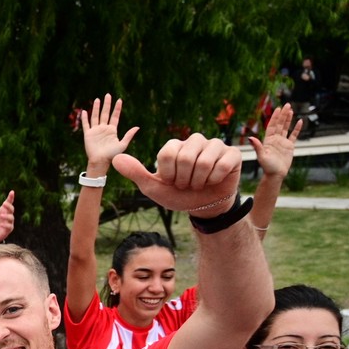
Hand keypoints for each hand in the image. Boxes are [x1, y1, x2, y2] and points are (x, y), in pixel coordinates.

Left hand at [0, 191, 15, 241]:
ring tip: (1, 216)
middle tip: (4, 204)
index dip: (10, 197)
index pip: (8, 203)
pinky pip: (10, 226)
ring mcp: (8, 223)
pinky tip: (1, 224)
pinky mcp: (8, 230)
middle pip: (11, 209)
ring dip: (7, 216)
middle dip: (9, 206)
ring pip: (11, 217)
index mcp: (2, 211)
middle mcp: (6, 216)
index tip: (12, 192)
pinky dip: (6, 225)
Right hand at [80, 94, 138, 170]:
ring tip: (97, 99)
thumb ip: (129, 135)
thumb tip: (137, 127)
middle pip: (105, 113)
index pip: (115, 116)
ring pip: (95, 116)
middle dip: (107, 104)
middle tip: (108, 95)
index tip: (119, 100)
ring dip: (96, 108)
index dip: (117, 108)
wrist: (100, 161)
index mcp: (112, 130)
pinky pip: (86, 124)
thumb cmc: (112, 155)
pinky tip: (84, 111)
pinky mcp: (88, 134)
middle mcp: (104, 128)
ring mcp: (95, 131)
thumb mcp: (123, 144)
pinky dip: (84, 118)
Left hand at [112, 134, 241, 216]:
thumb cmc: (177, 195)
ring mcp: (215, 145)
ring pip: (203, 162)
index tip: (172, 181)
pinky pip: (222, 165)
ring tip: (199, 183)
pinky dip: (215, 179)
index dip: (168, 174)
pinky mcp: (232, 154)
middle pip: (186, 158)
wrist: (202, 207)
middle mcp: (195, 141)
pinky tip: (214, 181)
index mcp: (175, 146)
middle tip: (187, 184)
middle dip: (184, 180)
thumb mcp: (153, 188)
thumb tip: (115, 159)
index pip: (167, 154)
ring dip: (199, 181)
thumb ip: (136, 173)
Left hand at [247, 103, 302, 179]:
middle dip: (283, 115)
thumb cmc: (267, 167)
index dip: (275, 117)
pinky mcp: (289, 146)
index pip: (272, 125)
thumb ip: (257, 146)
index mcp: (268, 140)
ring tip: (291, 110)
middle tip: (287, 105)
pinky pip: (294, 135)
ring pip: (286, 128)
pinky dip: (297, 128)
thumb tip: (251, 138)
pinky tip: (300, 121)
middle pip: (279, 124)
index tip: (278, 108)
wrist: (275, 174)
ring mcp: (282, 142)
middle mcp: (275, 139)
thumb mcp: (261, 156)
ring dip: (288, 119)